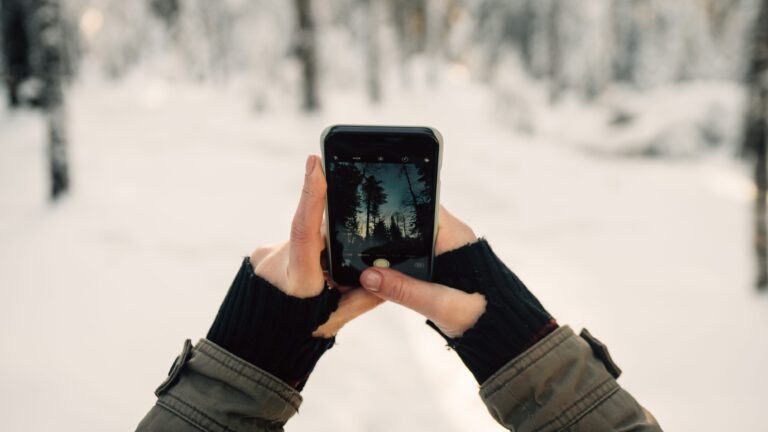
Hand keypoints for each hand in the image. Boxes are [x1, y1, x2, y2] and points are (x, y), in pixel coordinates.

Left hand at [249, 154, 382, 336]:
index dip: (311, 194)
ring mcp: (264, 256)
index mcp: (296, 280)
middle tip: (336, 274)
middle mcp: (275, 262)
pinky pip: (292, 244)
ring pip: (304, 239)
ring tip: (318, 284)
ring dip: (319, 253)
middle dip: (333, 244)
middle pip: (314, 234)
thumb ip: (365, 296)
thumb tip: (390, 274)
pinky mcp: (260, 254)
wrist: (254, 344)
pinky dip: (306, 256)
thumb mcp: (335, 320)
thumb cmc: (297, 334)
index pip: (304, 229)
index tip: (314, 162)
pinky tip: (306, 279)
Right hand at [360, 206, 486, 337]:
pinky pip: (413, 257)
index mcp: (454, 236)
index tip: (368, 215)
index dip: (395, 206)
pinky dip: (398, 264)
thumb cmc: (483, 317)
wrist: (504, 334)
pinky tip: (381, 274)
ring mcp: (444, 251)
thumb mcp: (440, 304)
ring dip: (390, 251)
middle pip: (410, 222)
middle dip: (386, 232)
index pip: (421, 205)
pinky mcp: (440, 266)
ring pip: (409, 241)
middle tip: (357, 242)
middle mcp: (449, 237)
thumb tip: (368, 276)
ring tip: (363, 257)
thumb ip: (404, 290)